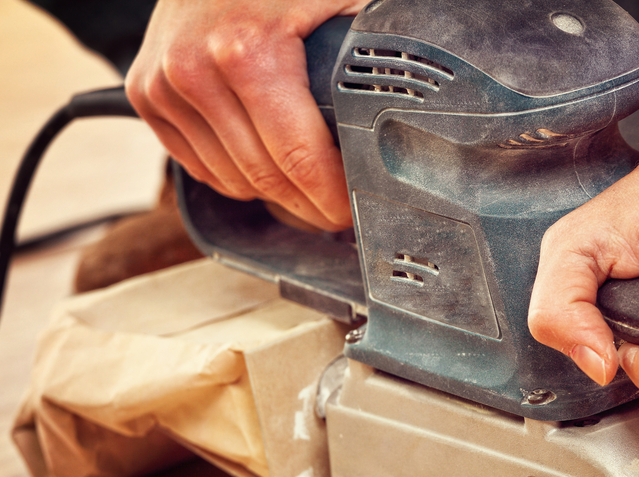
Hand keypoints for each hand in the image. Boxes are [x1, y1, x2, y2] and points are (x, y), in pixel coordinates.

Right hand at [125, 0, 368, 229]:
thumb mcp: (344, 3)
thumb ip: (373, 54)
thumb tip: (409, 109)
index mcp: (250, 51)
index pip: (299, 158)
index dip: (332, 198)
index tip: (354, 212)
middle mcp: (197, 71)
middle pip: (265, 178)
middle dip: (310, 206)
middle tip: (339, 212)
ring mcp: (165, 85)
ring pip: (232, 180)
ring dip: (274, 195)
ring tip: (307, 190)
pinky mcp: (147, 94)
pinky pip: (199, 167)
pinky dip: (236, 176)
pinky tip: (266, 167)